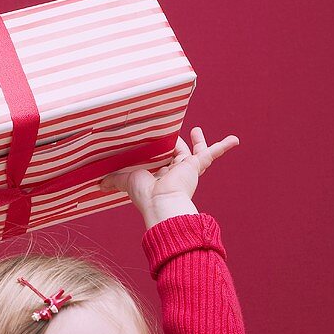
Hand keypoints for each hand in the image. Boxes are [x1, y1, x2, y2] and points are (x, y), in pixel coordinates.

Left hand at [97, 127, 238, 214]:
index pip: (159, 161)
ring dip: (197, 143)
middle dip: (176, 146)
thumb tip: (98, 183)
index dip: (156, 152)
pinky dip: (223, 146)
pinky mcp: (195, 167)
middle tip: (173, 136)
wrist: (161, 202)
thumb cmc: (144, 194)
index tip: (153, 143)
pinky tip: (235, 140)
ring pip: (194, 153)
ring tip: (197, 131)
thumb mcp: (126, 179)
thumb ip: (114, 179)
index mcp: (159, 175)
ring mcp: (186, 170)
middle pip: (177, 155)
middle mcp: (173, 172)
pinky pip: (212, 154)